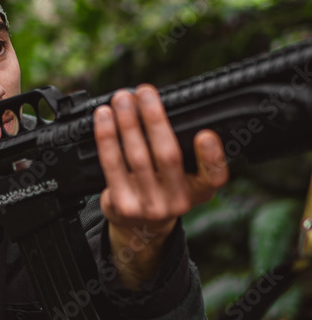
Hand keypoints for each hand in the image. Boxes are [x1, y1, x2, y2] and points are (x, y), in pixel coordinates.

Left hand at [93, 84, 228, 287]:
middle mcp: (177, 202)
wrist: (140, 227)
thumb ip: (187, 152)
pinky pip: (111, 165)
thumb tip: (161, 106)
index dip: (212, 156)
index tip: (205, 134)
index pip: (214, 177)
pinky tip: (105, 119)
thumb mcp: (186, 178)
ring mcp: (148, 206)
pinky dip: (107, 138)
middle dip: (154, 119)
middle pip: (167, 156)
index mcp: (200, 192)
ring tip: (122, 99)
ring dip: (127, 122)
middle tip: (144, 92)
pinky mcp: (122, 205)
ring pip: (136, 157)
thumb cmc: (165, 189)